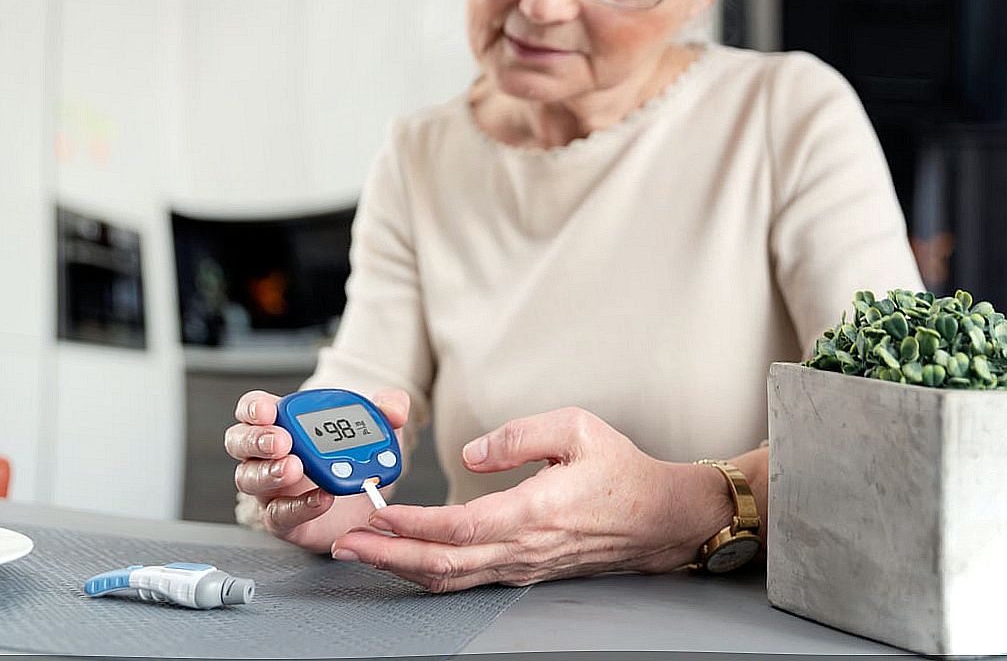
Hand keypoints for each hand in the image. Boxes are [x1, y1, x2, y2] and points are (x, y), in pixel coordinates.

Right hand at [224, 388, 410, 552]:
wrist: (361, 499)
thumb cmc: (353, 455)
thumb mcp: (374, 427)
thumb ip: (386, 409)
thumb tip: (395, 409)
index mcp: (281, 423)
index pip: (252, 410)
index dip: (254, 409)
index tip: (269, 410)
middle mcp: (266, 455)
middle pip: (240, 442)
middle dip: (257, 439)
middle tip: (282, 440)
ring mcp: (270, 489)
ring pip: (249, 479)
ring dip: (270, 473)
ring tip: (294, 468)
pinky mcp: (283, 520)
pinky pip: (279, 514)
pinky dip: (299, 506)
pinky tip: (321, 498)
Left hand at [330, 407, 732, 590]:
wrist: (660, 519)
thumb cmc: (621, 471)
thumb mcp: (577, 428)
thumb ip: (520, 435)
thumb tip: (472, 455)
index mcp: (536, 511)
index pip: (463, 527)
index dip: (415, 525)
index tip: (378, 513)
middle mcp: (525, 548)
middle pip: (446, 563)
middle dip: (389, 555)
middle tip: (346, 544)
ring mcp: (523, 566)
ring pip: (453, 579)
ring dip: (402, 567)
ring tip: (361, 553)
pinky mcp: (523, 571)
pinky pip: (468, 579)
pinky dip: (428, 572)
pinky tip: (404, 560)